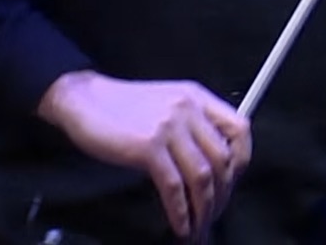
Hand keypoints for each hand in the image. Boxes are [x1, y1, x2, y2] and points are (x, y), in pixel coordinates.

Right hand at [37, 70, 251, 240]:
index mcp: (196, 97)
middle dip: (223, 196)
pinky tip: (180, 225)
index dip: (242, 161)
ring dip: (205, 210)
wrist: (83, 99)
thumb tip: (214, 165)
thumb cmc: (122, 105)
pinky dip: (180, 212)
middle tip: (214, 215)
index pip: (240, 129)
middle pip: (223, 160)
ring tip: (199, 228)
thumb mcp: (167, 103)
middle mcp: (187, 109)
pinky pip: (174, 187)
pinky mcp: (148, 146)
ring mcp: (168, 127)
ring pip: (202, 177)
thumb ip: (192, 124)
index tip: (233, 182)